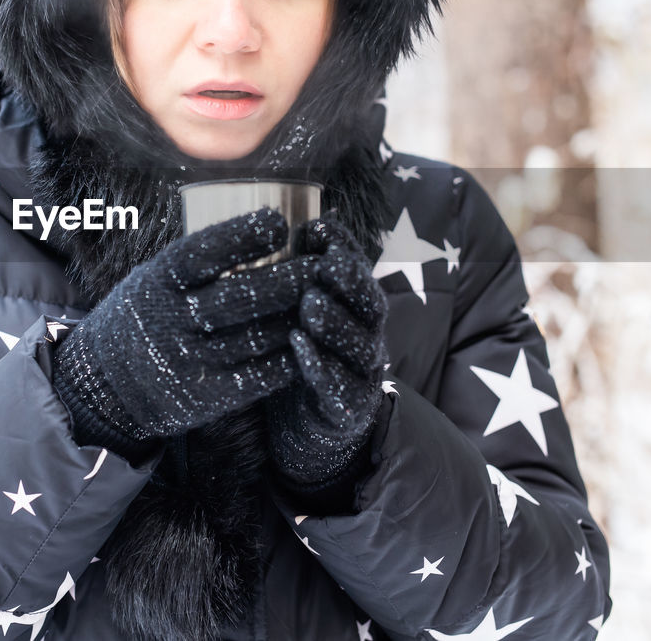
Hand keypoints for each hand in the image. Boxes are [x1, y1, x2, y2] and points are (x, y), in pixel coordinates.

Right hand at [52, 207, 318, 451]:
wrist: (104, 386)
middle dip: (292, 277)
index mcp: (157, 283)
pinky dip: (290, 357)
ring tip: (326, 298)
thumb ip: (194, 261)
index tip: (280, 222)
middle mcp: (171, 321)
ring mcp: (189, 361)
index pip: (202, 253)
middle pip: (243, 295)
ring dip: (299, 316)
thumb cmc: (142, 317)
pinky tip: (310, 340)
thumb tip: (257, 223)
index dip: (242, 236)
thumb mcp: (150, 279)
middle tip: (323, 263)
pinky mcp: (206, 397)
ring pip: (259, 335)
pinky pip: (259, 375)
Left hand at [266, 216, 388, 489]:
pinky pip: (340, 386)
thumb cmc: (298, 355)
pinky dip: (321, 366)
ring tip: (311, 305)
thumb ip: (295, 276)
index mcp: (356, 308)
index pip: (357, 270)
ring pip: (359, 345)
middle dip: (349, 281)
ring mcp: (362, 374)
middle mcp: (367, 336)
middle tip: (324, 263)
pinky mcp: (348, 408)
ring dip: (336, 323)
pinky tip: (299, 348)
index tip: (316, 228)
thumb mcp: (296, 311)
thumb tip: (280, 223)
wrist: (307, 425)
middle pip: (370, 304)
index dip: (342, 247)